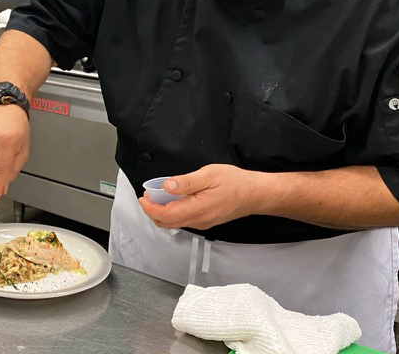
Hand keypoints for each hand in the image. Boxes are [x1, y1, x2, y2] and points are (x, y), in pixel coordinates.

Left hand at [138, 164, 259, 229]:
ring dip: (162, 212)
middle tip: (148, 196)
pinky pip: (184, 221)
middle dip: (152, 211)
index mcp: (197, 209)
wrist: (255, 194)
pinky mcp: (206, 221)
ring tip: (159, 196)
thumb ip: (186, 182)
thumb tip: (167, 186)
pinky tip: (174, 200)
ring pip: (174, 223)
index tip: (144, 197)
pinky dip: (173, 212)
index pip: (165, 215)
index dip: (150, 208)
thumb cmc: (235, 183)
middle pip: (166, 223)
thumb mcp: (209, 175)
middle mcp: (198, 220)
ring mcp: (202, 223)